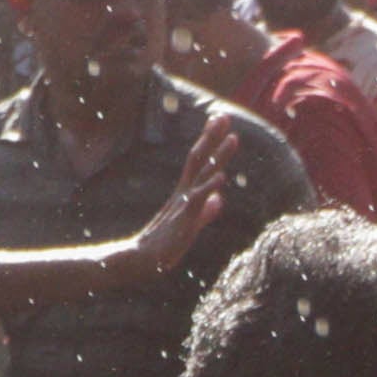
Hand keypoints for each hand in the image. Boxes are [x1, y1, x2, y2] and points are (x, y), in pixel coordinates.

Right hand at [112, 114, 245, 279]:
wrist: (143, 260)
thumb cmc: (165, 244)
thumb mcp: (191, 225)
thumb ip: (207, 212)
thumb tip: (220, 200)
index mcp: (186, 193)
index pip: (199, 161)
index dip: (210, 141)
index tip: (219, 121)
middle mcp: (184, 192)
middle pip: (199, 159)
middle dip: (212, 137)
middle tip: (223, 115)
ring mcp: (184, 203)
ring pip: (202, 174)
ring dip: (218, 156)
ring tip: (233, 138)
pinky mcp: (184, 218)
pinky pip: (198, 200)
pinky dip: (209, 187)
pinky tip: (221, 177)